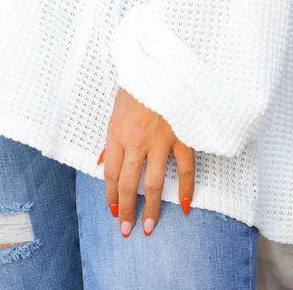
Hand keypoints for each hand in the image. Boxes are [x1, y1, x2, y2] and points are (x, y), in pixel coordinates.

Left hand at [100, 87, 194, 237]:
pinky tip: (185, 205)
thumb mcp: (117, 107)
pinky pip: (185, 168)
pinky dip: (187, 188)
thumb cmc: (137, 82)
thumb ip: (114, 136)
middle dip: (126, 210)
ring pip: (154, 183)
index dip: (111, 195)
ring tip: (150, 227)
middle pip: (128, 184)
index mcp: (117, 131)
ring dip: (152, 208)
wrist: (159, 62)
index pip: (110, 173)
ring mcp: (160, 140)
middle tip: (127, 229)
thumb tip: (105, 161)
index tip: (113, 210)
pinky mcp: (182, 136)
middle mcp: (136, 140)